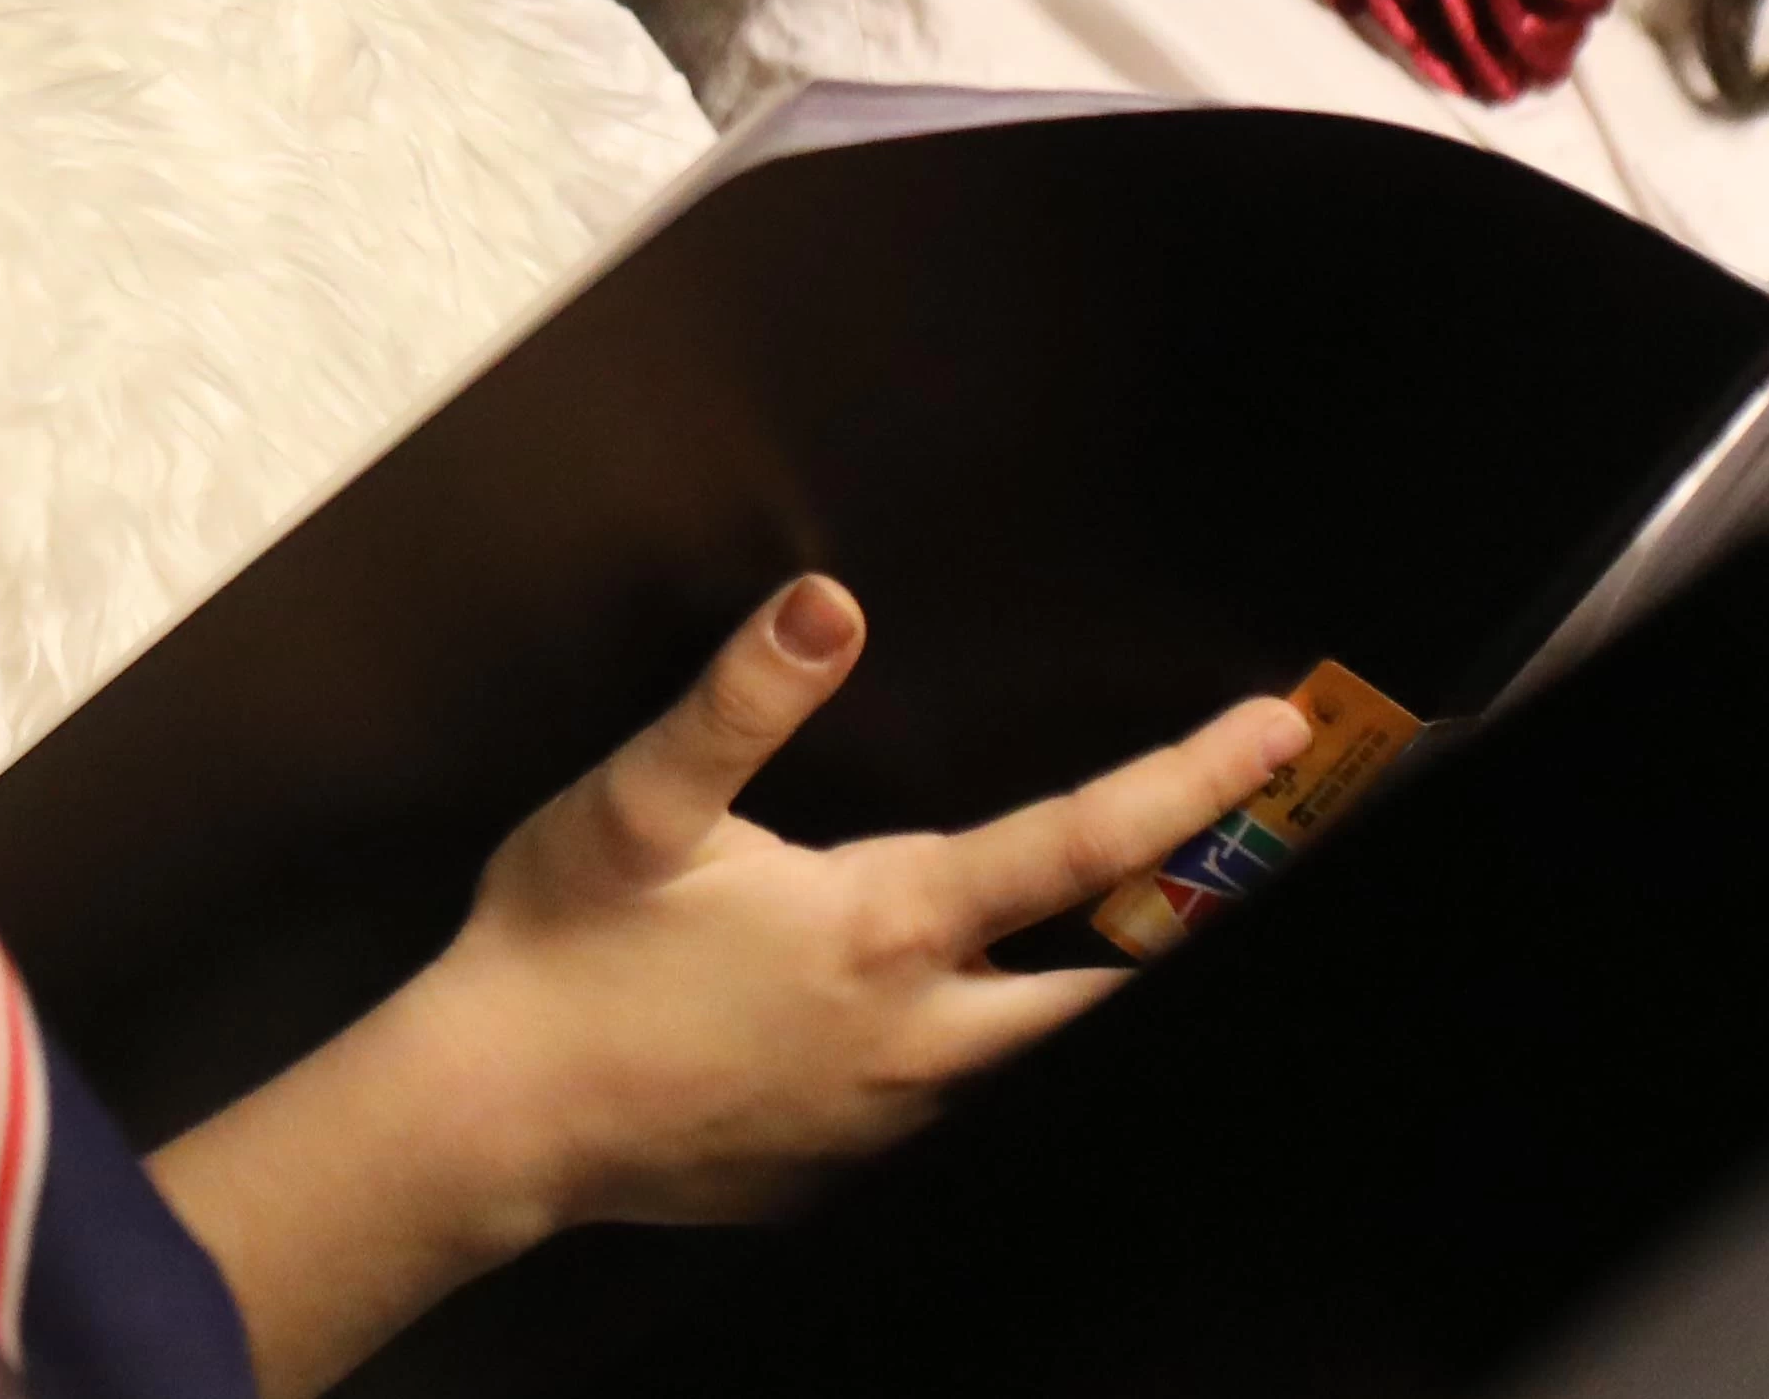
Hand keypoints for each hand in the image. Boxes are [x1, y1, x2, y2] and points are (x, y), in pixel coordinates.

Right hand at [423, 577, 1307, 1227]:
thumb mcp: (640, 802)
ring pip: (1044, 1052)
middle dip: (1200, 916)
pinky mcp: (846, 1168)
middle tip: (1271, 850)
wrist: (489, 1119)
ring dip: (1106, 983)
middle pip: (1113, 981)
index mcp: (886, 927)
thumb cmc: (560, 947)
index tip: (1279, 732)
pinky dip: (1004, 1050)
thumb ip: (742, 699)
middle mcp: (919, 1036)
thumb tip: (827, 601)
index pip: (1083, 847)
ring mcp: (888, 1117)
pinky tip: (982, 1013)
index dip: (1192, 784)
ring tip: (1157, 920)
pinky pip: (963, 1105)